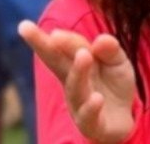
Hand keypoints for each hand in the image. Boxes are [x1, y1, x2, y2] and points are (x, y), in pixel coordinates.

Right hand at [19, 19, 135, 143]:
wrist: (123, 118)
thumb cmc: (114, 85)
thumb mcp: (117, 62)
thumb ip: (110, 50)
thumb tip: (101, 39)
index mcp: (75, 65)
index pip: (61, 48)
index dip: (47, 37)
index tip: (26, 25)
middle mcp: (72, 83)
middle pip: (57, 64)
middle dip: (43, 47)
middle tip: (32, 30)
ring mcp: (79, 105)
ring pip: (76, 88)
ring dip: (79, 72)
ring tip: (84, 54)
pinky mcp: (92, 124)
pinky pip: (89, 117)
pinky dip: (91, 108)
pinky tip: (97, 98)